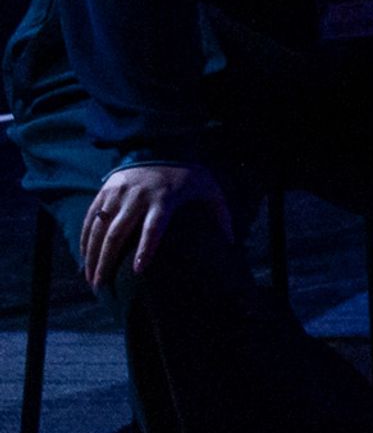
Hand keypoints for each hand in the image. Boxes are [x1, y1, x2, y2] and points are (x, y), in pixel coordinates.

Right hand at [80, 163, 228, 288]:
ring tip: (90, 279)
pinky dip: (84, 240)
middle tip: (101, 286)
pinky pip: (90, 218)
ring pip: (98, 229)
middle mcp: (138, 197)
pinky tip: (83, 258)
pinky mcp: (105, 191)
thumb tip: (230, 243)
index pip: (154, 227)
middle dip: (106, 262)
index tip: (137, 271)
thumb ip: (220, 215)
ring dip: (91, 256)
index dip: (145, 249)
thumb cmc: (188, 176)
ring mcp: (118, 193)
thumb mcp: (209, 190)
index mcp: (165, 198)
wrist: (161, 146)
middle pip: (117, 234)